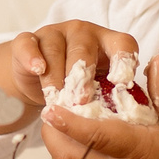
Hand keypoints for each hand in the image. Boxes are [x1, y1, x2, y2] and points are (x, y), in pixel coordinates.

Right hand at [0, 21, 140, 128]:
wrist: (38, 78)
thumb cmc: (79, 87)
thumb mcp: (101, 91)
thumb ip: (113, 98)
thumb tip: (129, 125)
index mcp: (108, 43)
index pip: (122, 45)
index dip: (123, 61)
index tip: (121, 83)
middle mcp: (84, 33)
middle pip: (85, 47)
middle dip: (84, 75)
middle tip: (82, 100)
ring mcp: (55, 34)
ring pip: (56, 49)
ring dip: (57, 75)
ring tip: (57, 98)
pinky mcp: (29, 40)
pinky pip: (28, 44)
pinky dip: (32, 56)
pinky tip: (37, 70)